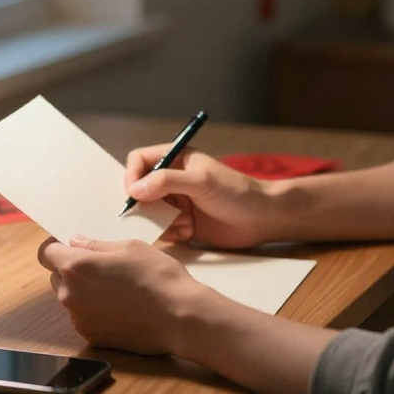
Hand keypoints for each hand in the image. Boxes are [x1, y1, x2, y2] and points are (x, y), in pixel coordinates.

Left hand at [37, 236, 204, 354]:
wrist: (180, 317)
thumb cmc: (158, 277)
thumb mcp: (130, 247)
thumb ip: (97, 245)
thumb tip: (76, 242)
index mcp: (77, 267)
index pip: (45, 252)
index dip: (56, 246)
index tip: (69, 245)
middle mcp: (70, 294)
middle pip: (56, 276)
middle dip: (73, 269)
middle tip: (103, 266)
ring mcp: (79, 319)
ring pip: (71, 297)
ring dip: (85, 291)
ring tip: (117, 288)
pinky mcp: (90, 337)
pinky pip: (84, 317)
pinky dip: (95, 311)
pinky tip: (121, 307)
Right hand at [126, 145, 274, 248]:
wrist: (262, 219)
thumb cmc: (237, 192)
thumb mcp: (201, 182)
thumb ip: (167, 182)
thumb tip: (135, 190)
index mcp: (176, 159)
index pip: (139, 160)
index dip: (131, 176)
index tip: (134, 195)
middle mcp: (172, 180)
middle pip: (139, 190)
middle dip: (144, 205)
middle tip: (157, 216)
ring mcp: (176, 202)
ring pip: (148, 213)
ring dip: (160, 222)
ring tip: (182, 224)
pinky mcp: (182, 224)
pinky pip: (161, 230)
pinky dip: (170, 233)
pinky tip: (189, 232)